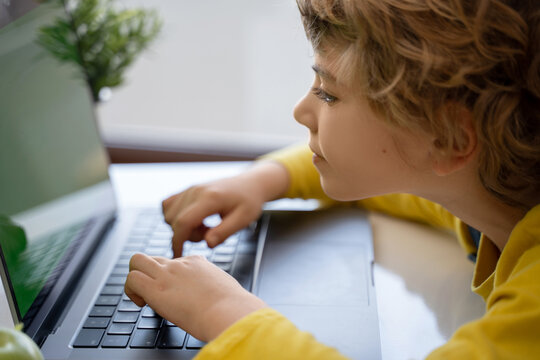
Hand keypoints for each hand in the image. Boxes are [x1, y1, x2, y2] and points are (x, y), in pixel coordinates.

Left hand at [125, 253, 265, 341]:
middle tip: (153, 290)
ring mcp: (167, 274)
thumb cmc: (232, 306)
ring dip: (135, 278)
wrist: (229, 311)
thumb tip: (216, 292)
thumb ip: (215, 285)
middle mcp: (181, 264)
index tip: (176, 292)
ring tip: (143, 296)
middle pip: (154, 257)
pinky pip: (132, 279)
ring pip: (137, 260)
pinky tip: (142, 303)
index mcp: (198, 263)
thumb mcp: (226, 286)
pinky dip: (130, 292)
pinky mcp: (156, 289)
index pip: (176, 261)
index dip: (171, 277)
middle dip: (148, 272)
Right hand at [162, 161, 288, 256]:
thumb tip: (208, 244)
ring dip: (182, 225)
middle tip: (209, 233)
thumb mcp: (243, 219)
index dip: (178, 242)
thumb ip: (224, 232)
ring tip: (204, 226)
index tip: (180, 255)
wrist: (250, 184)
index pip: (183, 222)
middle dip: (186, 234)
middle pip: (173, 219)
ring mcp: (190, 189)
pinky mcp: (188, 190)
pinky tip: (195, 220)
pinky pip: (168, 204)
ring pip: (169, 213)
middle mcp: (195, 191)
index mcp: (210, 198)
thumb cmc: (249, 201)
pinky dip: (176, 216)